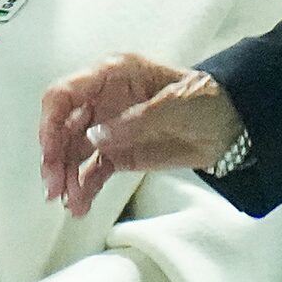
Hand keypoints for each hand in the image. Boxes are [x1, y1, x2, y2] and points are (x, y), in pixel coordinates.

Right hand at [38, 54, 239, 216]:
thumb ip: (133, 121)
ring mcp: (109, 127)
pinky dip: (84, 188)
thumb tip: (95, 136)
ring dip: (66, 177)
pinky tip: (80, 205)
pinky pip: (91, 171)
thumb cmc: (206, 99)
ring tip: (70, 201)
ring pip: (73, 152)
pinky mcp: (118, 153)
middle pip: (63, 126)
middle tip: (54, 186)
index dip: (51, 121)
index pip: (65, 93)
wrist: (232, 124)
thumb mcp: (173, 105)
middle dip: (54, 157)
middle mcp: (104, 100)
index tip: (49, 151)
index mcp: (113, 75)